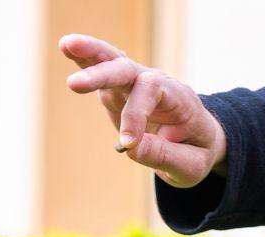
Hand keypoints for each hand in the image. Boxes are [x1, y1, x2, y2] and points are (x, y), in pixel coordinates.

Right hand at [59, 33, 227, 187]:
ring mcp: (136, 85)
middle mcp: (157, 84)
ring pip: (114, 62)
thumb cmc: (195, 152)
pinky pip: (102, 70)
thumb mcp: (190, 165)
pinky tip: (67, 47)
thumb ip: (164, 156)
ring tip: (66, 44)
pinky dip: (85, 60)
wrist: (198, 141)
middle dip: (102, 75)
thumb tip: (131, 147)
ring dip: (90, 54)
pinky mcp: (119, 92)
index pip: (151, 92)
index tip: (128, 144)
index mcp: (179, 98)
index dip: (135, 115)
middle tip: (74, 85)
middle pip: (129, 70)